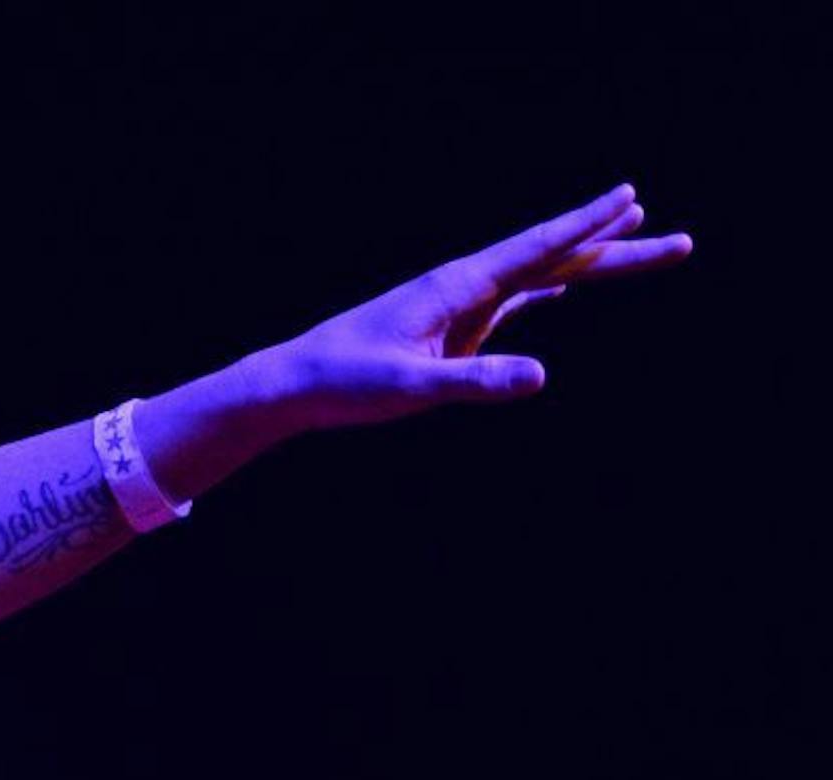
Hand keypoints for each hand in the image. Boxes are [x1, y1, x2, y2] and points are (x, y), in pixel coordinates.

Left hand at [265, 183, 692, 430]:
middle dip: (614, 248)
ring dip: (588, 263)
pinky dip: (544, 292)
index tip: (633, 199)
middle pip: (553, 260)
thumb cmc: (342, 383)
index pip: (537, 251)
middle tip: (679, 238)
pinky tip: (565, 290)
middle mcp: (462, 287)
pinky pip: (509, 304)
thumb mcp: (410, 389)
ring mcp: (457, 307)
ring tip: (638, 238)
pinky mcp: (447, 330)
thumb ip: (474, 381)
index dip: (587, 226)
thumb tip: (542, 375)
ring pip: (537, 279)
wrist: (292, 385)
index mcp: (457, 287)